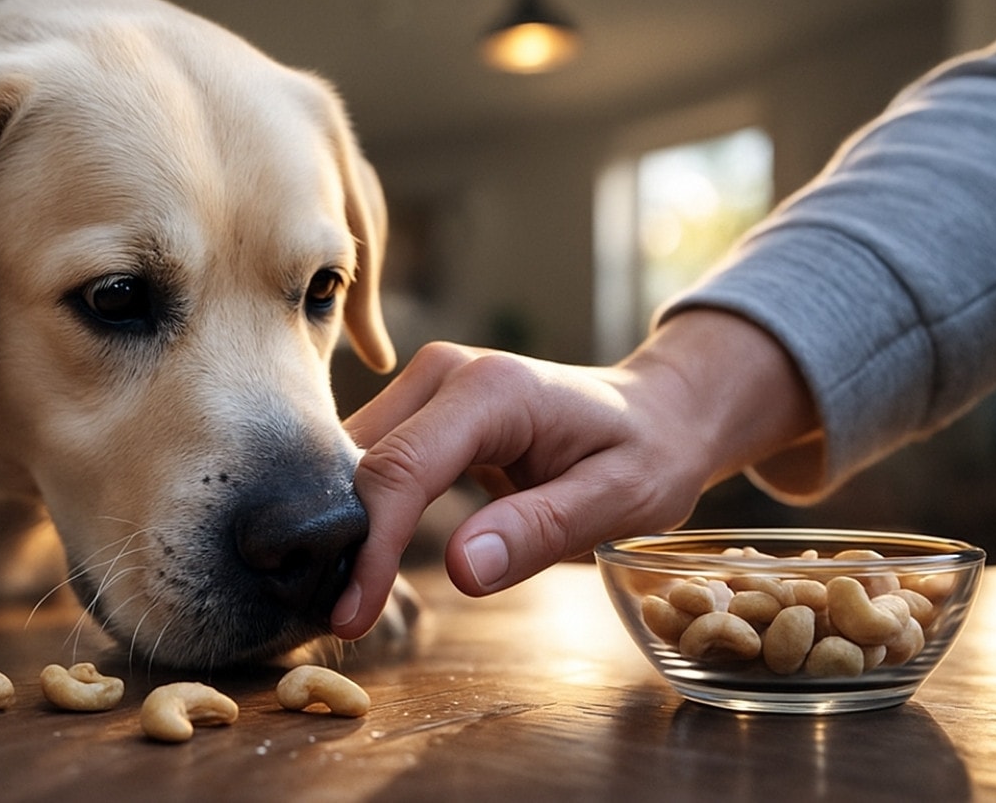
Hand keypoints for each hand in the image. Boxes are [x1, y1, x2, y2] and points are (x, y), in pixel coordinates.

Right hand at [331, 309, 816, 640]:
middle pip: (363, 461)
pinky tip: (368, 564)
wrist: (655, 413)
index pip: (403, 469)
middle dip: (345, 543)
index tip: (351, 616)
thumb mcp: (619, 501)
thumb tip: (461, 570)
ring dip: (346, 529)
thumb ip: (539, 530)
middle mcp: (446, 372)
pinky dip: (365, 513)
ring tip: (347, 601)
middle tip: (340, 623)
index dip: (372, 548)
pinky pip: (374, 460)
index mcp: (493, 389)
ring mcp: (427, 383)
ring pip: (354, 459)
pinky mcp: (419, 405)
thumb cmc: (646, 455)